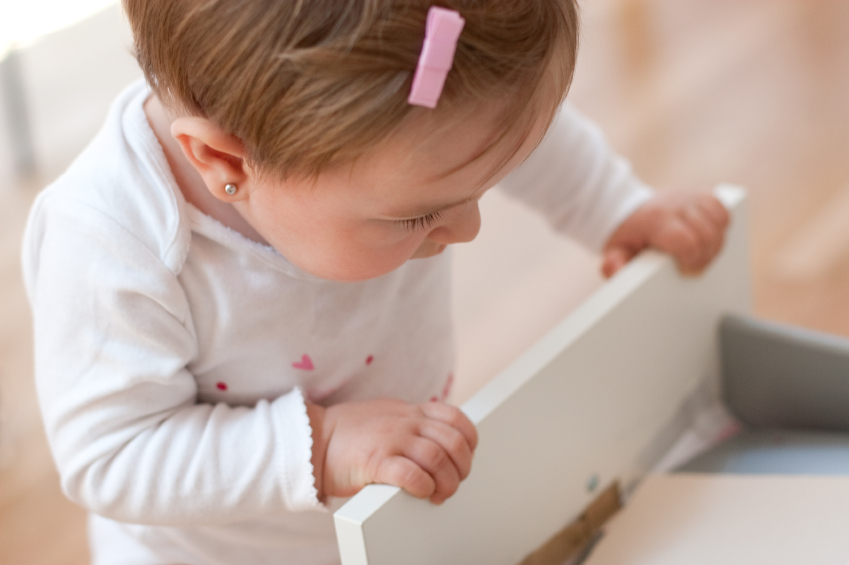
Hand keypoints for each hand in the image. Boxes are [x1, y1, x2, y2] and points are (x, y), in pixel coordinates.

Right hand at [307, 398, 477, 503]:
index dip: (468, 441)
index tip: (464, 458)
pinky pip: (412, 475)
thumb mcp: (388, 415)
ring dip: (446, 482)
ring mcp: (391, 439)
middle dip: (462, 467)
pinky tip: (420, 492)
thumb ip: (413, 422)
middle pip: (453, 441)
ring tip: (438, 494)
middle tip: (453, 483)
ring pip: (438, 459)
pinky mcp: (375, 461)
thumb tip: (440, 441)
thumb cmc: (350, 433)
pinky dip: (423, 486)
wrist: (314, 440)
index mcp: (410, 411)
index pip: (456, 418)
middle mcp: (405, 422)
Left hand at [601, 191, 728, 277]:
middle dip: (705, 257)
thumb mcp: (616, 250)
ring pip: (718, 223)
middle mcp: (676, 204)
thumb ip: (614, 263)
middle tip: (695, 269)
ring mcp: (690, 197)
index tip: (687, 272)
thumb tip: (616, 271)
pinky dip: (721, 228)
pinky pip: (723, 212)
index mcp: (656, 219)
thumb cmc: (628, 235)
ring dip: (715, 244)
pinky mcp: (702, 195)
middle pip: (706, 235)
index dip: (692, 260)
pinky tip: (709, 240)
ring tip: (702, 256)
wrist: (630, 209)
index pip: (685, 241)